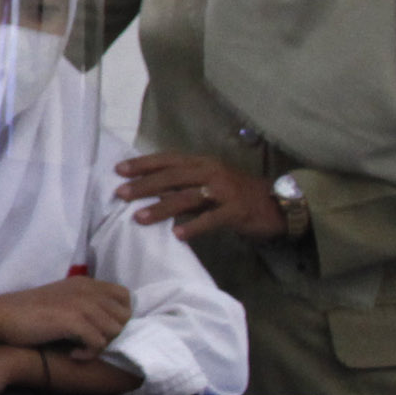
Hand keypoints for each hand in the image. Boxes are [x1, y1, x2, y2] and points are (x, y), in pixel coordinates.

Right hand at [0, 275, 131, 352]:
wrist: (2, 315)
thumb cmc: (28, 312)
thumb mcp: (61, 299)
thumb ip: (82, 303)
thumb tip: (104, 321)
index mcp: (85, 283)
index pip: (125, 296)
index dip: (120, 316)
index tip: (101, 329)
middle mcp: (87, 290)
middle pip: (123, 317)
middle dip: (111, 334)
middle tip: (90, 342)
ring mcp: (80, 304)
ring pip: (114, 331)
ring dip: (100, 345)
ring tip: (80, 349)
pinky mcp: (72, 320)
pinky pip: (98, 343)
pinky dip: (88, 353)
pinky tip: (73, 354)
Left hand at [114, 153, 287, 243]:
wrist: (276, 203)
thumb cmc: (236, 193)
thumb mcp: (209, 182)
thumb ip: (183, 184)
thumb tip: (149, 188)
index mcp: (203, 162)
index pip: (168, 160)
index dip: (143, 164)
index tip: (119, 170)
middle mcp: (211, 172)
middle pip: (173, 177)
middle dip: (145, 185)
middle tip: (121, 194)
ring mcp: (224, 191)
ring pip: (188, 197)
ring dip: (162, 207)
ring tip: (139, 218)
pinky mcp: (236, 211)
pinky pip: (211, 219)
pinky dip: (194, 227)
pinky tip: (177, 235)